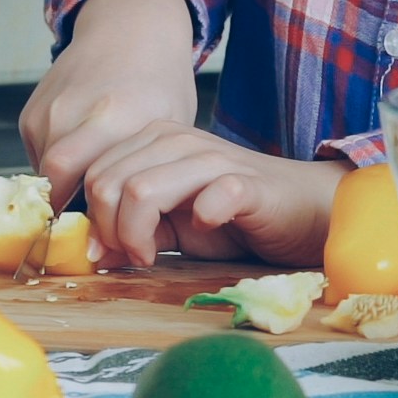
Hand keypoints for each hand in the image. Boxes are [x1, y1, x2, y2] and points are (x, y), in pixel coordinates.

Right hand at [20, 0, 202, 211]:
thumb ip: (144, 174)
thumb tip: (125, 230)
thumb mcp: (168, 131)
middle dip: (74, 210)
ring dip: (65, 191)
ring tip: (94, 196)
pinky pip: (37, 154)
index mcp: (120, 117)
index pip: (94, 184)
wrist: (129, 30)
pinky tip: (82, 160)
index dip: (101, 218)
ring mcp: (49, 108)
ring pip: (44, 171)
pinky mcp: (32, 109)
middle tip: (95, 227)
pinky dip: (56, 169)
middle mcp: (77, 110)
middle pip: (58, 180)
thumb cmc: (158, 85)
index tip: (112, 238)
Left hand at [72, 122, 342, 268]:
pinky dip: (199, 220)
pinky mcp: (246, 183)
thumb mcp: (173, 226)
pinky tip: (205, 230)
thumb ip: (134, 230)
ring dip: (137, 234)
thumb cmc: (235, 218)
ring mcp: (211, 158)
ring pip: (141, 189)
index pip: (96, 172)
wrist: (303, 211)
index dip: (94, 219)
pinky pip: (209, 196)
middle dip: (111, 230)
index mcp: (153, 142)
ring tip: (154, 256)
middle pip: (109, 182)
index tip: (110, 251)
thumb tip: (95, 252)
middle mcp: (177, 141)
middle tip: (135, 257)